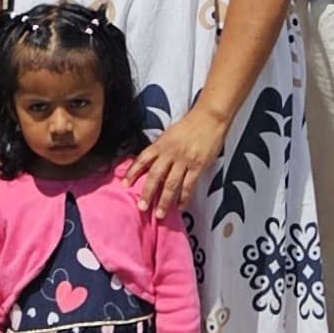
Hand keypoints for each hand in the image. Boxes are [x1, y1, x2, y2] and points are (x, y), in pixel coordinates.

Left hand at [128, 103, 228, 220]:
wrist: (209, 118)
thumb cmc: (189, 125)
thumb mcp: (169, 134)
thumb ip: (160, 149)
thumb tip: (150, 163)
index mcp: (161, 144)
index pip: (143, 159)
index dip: (132, 172)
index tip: (124, 184)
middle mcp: (170, 153)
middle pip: (155, 175)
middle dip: (147, 192)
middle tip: (141, 206)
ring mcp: (184, 160)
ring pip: (171, 184)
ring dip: (164, 200)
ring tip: (159, 214)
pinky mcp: (198, 165)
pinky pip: (189, 185)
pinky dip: (184, 198)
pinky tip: (180, 206)